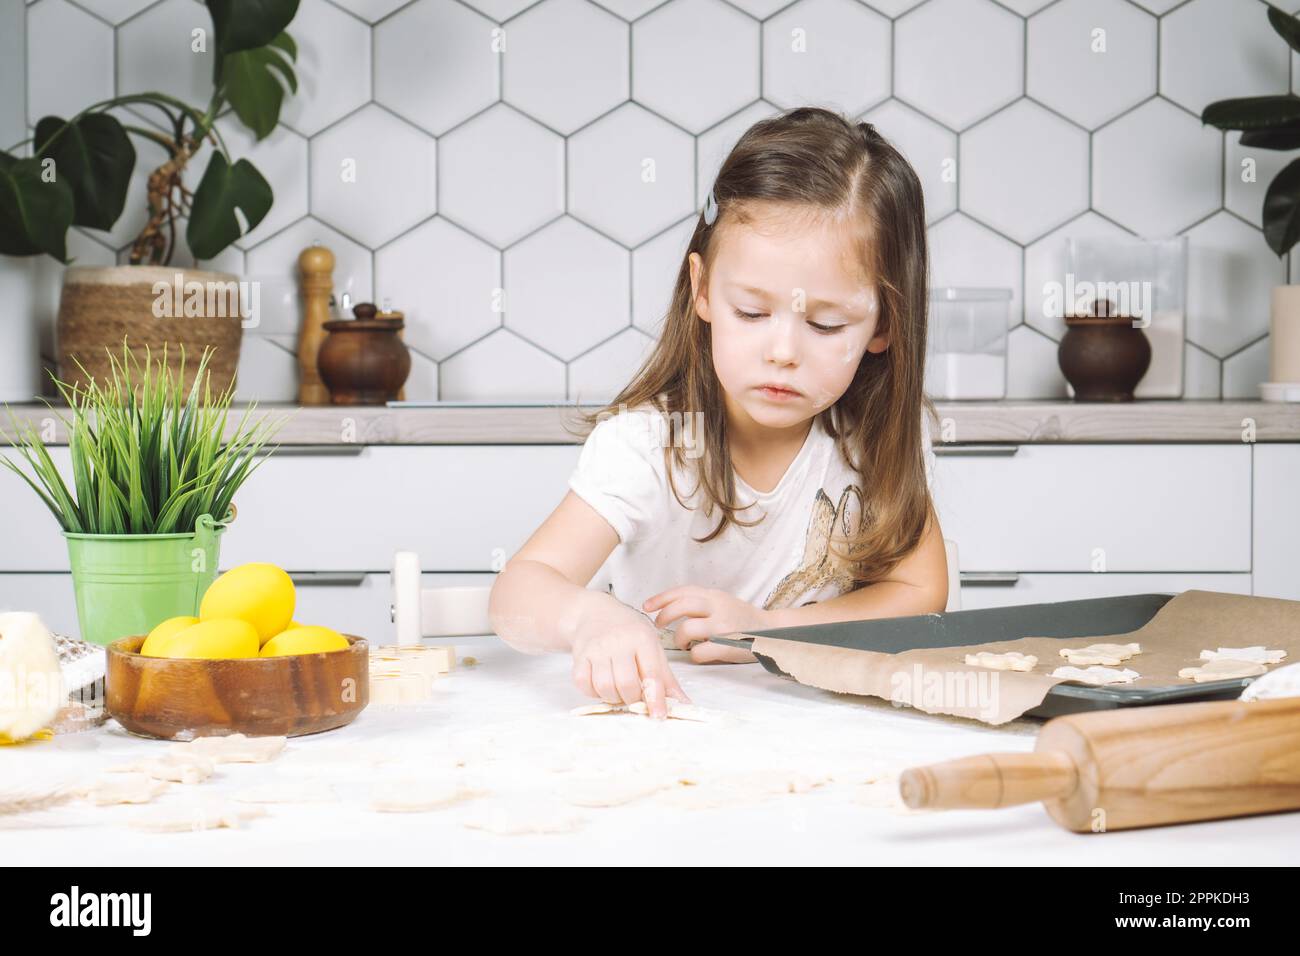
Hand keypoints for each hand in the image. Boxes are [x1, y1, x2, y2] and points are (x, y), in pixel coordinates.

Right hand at [570, 602, 689, 718]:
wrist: (595, 612)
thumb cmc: (628, 631)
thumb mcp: (652, 646)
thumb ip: (665, 676)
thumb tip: (683, 703)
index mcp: (642, 639)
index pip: (651, 674)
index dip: (656, 699)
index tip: (658, 716)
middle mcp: (618, 642)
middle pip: (626, 684)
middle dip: (632, 699)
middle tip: (633, 696)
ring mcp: (597, 648)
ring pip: (604, 687)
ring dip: (612, 697)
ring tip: (618, 690)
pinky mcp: (579, 655)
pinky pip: (583, 683)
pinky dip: (592, 691)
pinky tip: (600, 685)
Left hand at [642, 586, 764, 663]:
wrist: (772, 632)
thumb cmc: (743, 619)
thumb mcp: (723, 602)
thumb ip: (702, 602)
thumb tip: (670, 606)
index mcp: (715, 596)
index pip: (683, 591)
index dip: (661, 598)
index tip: (646, 606)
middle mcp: (718, 607)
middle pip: (681, 606)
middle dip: (664, 616)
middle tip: (658, 625)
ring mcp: (723, 627)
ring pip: (686, 629)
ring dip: (678, 639)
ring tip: (682, 643)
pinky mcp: (727, 646)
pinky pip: (699, 652)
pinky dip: (694, 655)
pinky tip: (699, 654)